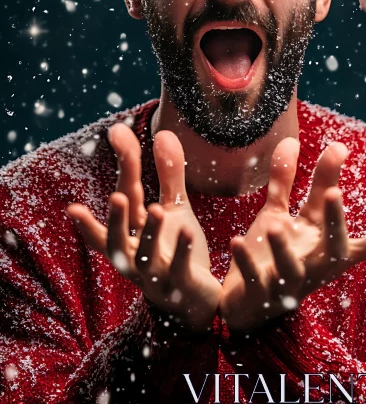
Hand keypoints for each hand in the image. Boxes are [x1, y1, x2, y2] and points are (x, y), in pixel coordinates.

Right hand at [67, 123, 221, 331]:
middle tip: (116, 197)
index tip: (99, 161)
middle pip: (118, 240)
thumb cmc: (176, 252)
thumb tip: (163, 131)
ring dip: (149, 234)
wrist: (197, 302)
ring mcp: (156, 274)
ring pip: (146, 257)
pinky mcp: (181, 284)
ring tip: (156, 210)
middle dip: (115, 221)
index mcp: (132, 233)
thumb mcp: (173, 209)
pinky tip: (189, 231)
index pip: (123, 201)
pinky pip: (179, 269)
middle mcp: (135, 256)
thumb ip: (168, 173)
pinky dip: (182, 251)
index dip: (117, 176)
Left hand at [220, 137, 365, 330]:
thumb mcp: (281, 215)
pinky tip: (236, 241)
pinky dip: (246, 262)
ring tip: (275, 224)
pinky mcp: (258, 294)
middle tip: (334, 193)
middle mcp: (312, 266)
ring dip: (284, 247)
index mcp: (321, 246)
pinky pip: (254, 279)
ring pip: (291, 268)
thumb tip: (292, 139)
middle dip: (335, 221)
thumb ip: (287, 181)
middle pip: (332, 248)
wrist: (242, 303)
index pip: (357, 242)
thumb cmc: (270, 254)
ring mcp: (286, 283)